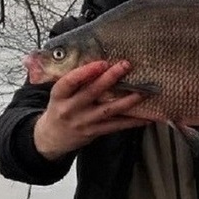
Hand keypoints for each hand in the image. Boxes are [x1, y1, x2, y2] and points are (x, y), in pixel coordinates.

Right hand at [33, 60, 148, 159]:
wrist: (52, 137)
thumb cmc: (60, 107)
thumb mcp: (60, 93)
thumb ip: (76, 80)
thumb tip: (101, 61)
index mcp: (59, 95)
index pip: (70, 82)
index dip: (86, 72)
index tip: (102, 62)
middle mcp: (70, 109)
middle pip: (92, 92)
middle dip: (110, 78)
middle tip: (126, 65)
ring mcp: (83, 122)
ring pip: (108, 110)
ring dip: (127, 100)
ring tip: (143, 92)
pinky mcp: (94, 132)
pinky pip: (115, 126)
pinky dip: (132, 121)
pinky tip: (146, 117)